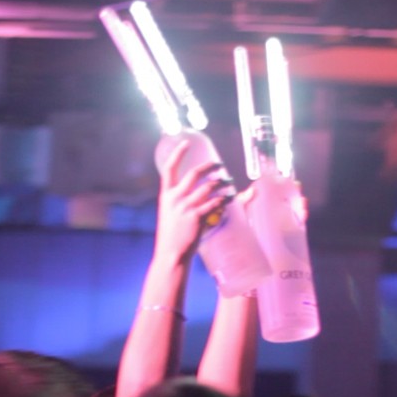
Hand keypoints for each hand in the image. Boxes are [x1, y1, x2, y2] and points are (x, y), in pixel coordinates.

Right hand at [154, 140, 229, 265]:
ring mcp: (186, 207)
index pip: (169, 168)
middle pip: (195, 174)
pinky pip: (215, 203)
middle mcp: (175, 198)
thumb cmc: (172, 236)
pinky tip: (230, 198)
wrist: (171, 254)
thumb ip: (181, 202)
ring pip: (209, 188)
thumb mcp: (170, 214)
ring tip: (229, 183)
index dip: (178, 153)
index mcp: (166, 195)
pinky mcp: (197, 217)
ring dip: (222, 183)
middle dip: (210, 167)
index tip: (186, 142)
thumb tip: (199, 194)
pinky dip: (224, 199)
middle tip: (220, 166)